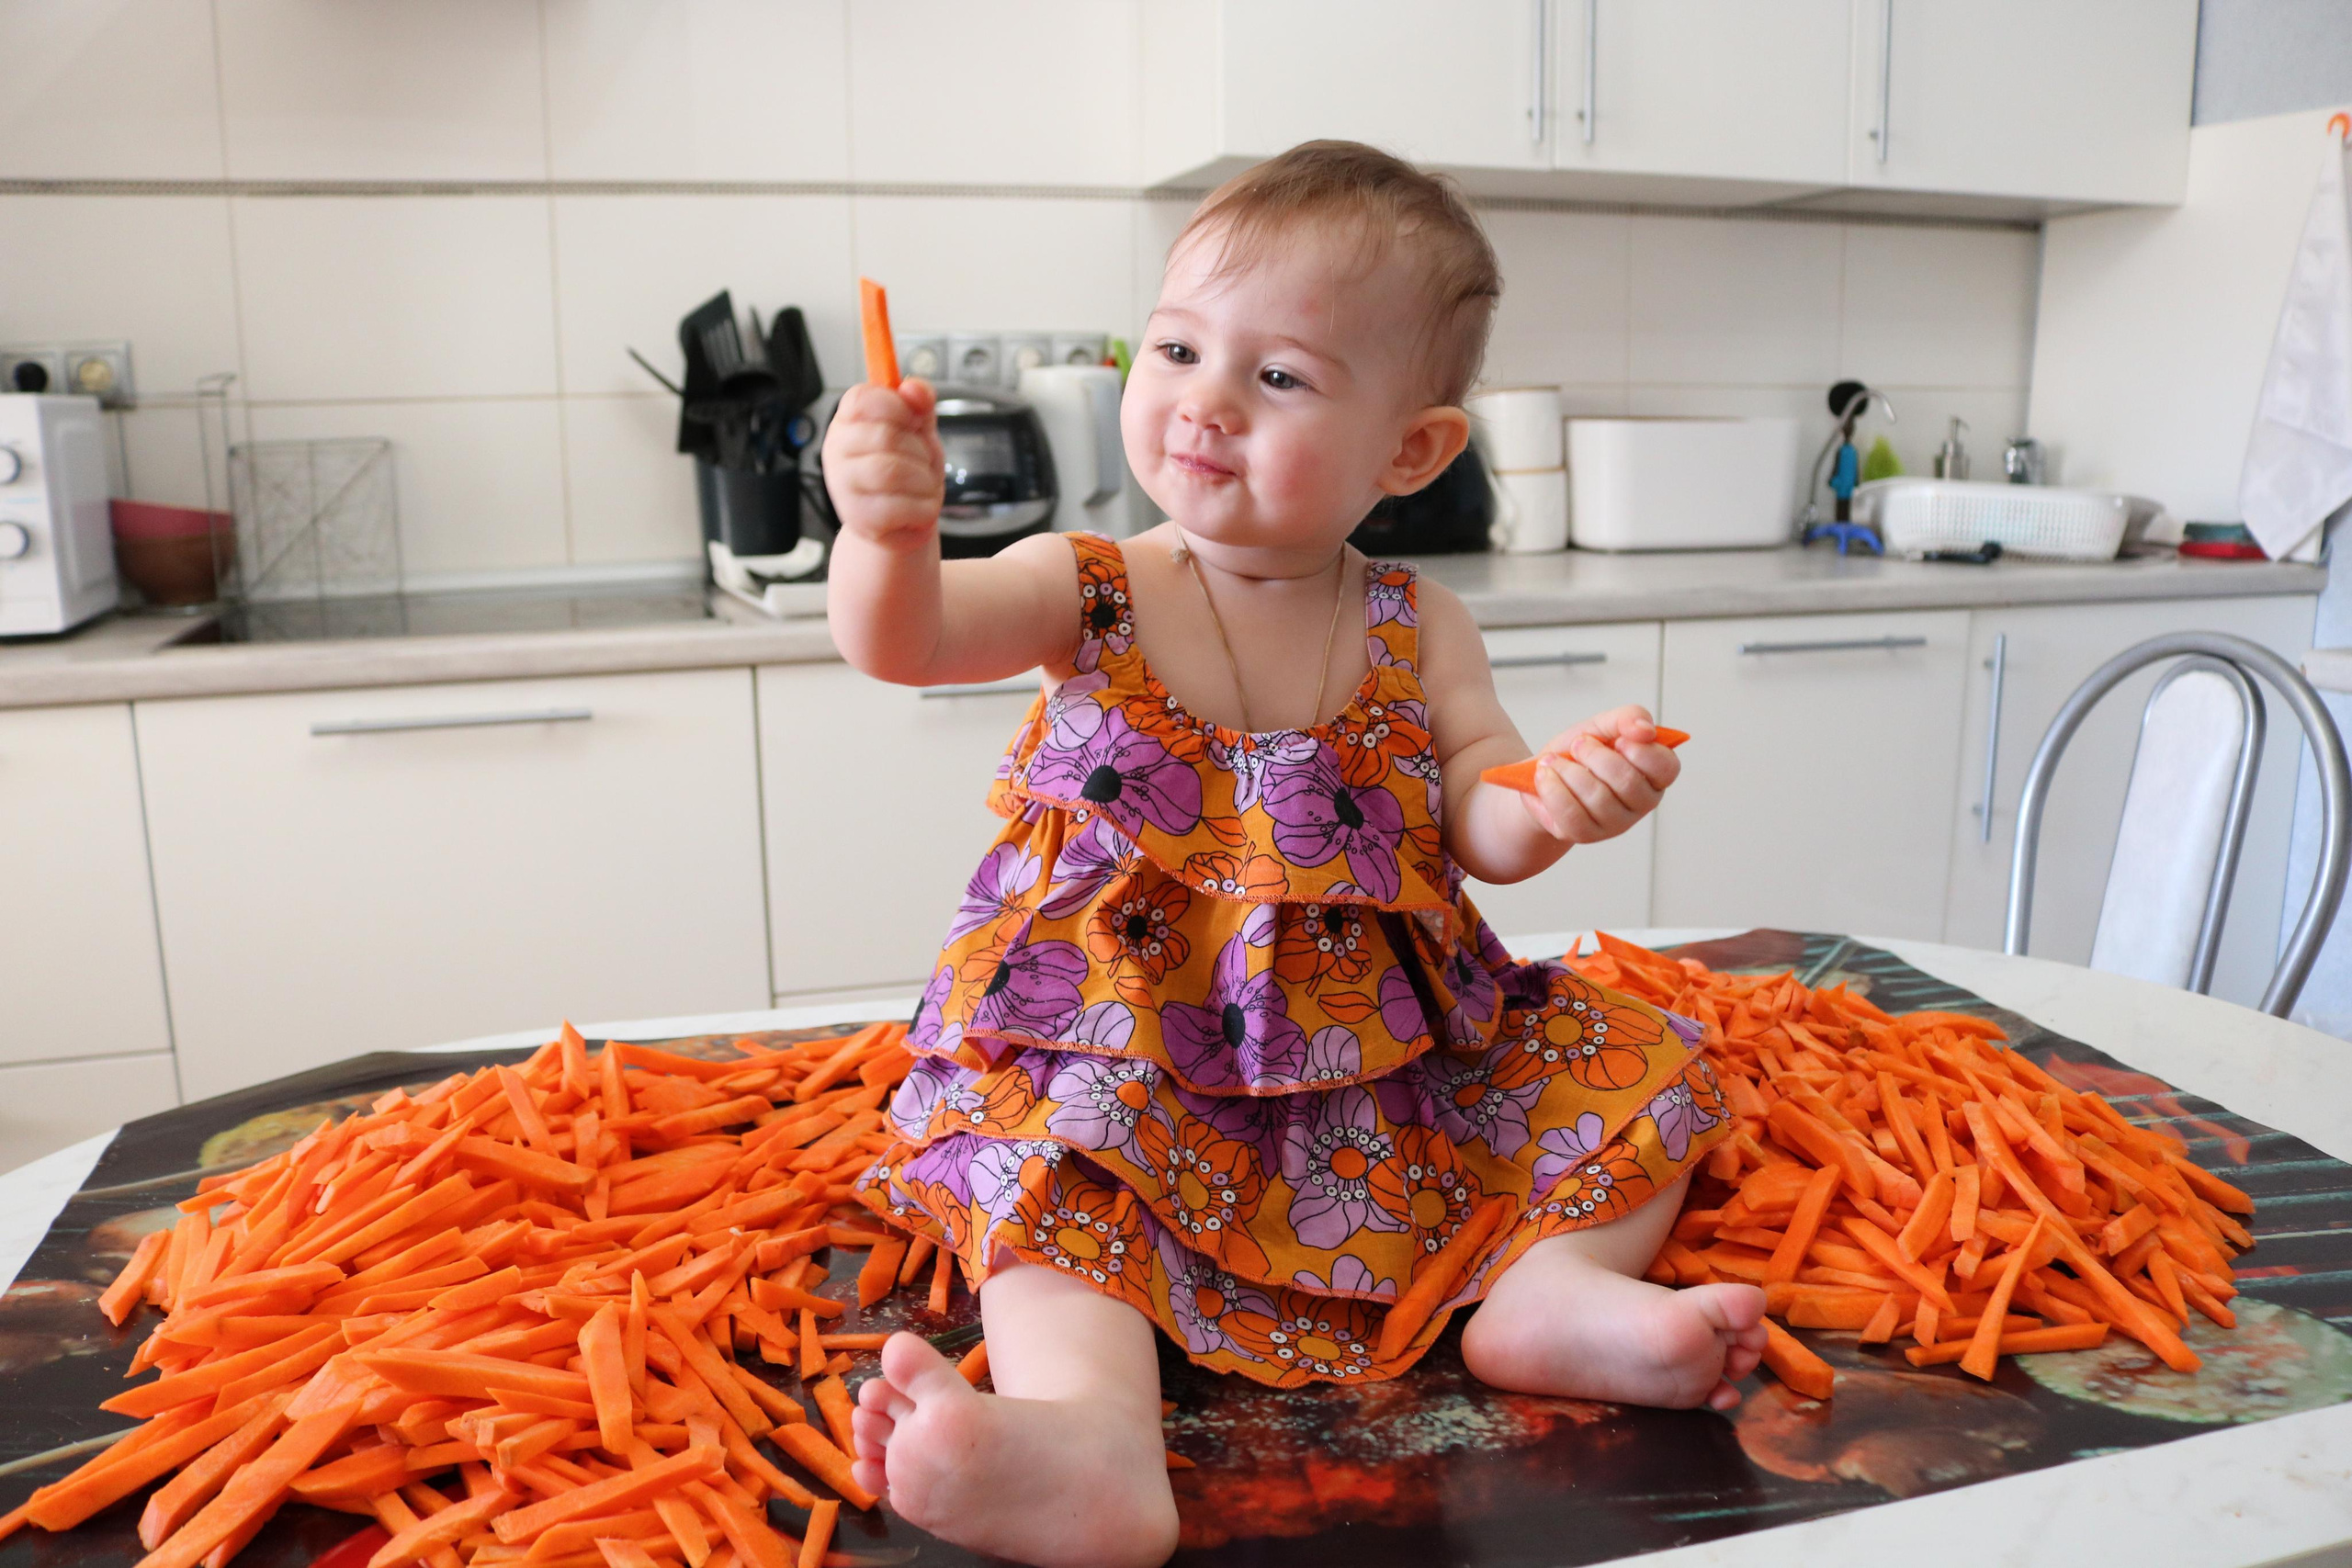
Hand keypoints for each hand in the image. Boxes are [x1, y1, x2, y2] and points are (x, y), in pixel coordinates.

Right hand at [822, 378, 945, 544]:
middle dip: (919, 450)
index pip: (861, 398)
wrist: (900, 525)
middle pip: (885, 436)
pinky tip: (918, 508)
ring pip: (893, 471)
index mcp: (848, 422)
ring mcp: (843, 485)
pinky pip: (900, 506)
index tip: (912, 419)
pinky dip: (923, 508)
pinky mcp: (858, 518)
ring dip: (923, 480)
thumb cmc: (907, 474)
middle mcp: (837, 450)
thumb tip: (913, 387)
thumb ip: (919, 405)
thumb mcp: (918, 432)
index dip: (895, 404)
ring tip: (922, 487)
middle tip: (921, 463)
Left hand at [1516, 704, 1679, 844]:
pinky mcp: (1588, 835)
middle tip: (1578, 744)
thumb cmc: (1580, 752)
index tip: (1616, 740)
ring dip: (1568, 771)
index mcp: (1654, 773)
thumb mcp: (1604, 725)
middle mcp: (1642, 802)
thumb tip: (1645, 729)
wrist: (1544, 773)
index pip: (1666, 767)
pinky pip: (1572, 815)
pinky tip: (1546, 777)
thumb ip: (1629, 718)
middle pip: (1627, 782)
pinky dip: (1553, 790)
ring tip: (1553, 760)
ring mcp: (1616, 823)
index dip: (1640, 751)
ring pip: (1598, 798)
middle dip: (1594, 755)